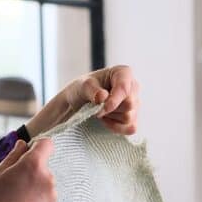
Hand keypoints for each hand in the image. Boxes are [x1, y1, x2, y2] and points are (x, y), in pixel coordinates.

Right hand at [0, 138, 56, 201]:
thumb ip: (14, 155)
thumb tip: (23, 144)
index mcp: (33, 164)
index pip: (47, 144)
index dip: (38, 146)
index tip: (28, 154)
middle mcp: (47, 177)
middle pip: (43, 167)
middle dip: (32, 171)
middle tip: (14, 185)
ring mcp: (52, 195)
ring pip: (45, 183)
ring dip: (36, 187)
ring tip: (18, 200)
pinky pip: (47, 199)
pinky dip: (38, 201)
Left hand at [26, 66, 140, 136]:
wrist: (70, 110)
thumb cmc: (73, 94)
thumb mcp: (78, 88)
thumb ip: (90, 90)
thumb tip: (103, 97)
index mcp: (122, 73)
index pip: (127, 85)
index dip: (116, 98)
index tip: (100, 108)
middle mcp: (131, 87)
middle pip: (132, 103)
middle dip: (112, 110)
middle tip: (95, 111)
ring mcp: (132, 104)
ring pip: (131, 117)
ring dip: (112, 120)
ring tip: (98, 116)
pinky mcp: (129, 119)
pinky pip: (131, 128)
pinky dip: (117, 129)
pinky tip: (105, 124)